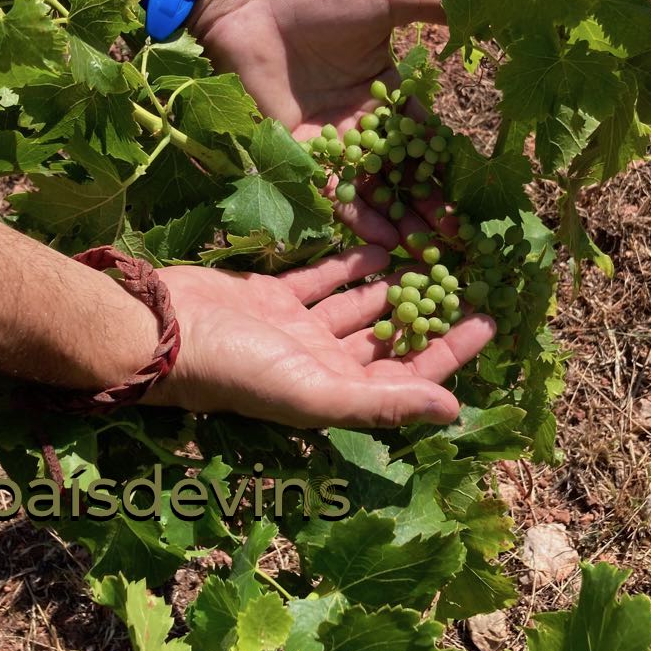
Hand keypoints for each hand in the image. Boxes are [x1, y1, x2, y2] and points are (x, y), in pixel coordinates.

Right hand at [141, 246, 494, 427]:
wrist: (161, 332)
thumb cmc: (237, 371)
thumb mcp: (314, 394)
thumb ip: (384, 403)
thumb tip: (452, 410)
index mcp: (337, 394)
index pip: (409, 375)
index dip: (451, 351)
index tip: (490, 319)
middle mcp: (322, 366)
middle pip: (389, 339)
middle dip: (428, 311)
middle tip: (468, 275)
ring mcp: (296, 331)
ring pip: (358, 306)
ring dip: (393, 283)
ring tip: (432, 251)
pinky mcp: (273, 298)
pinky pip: (322, 278)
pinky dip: (349, 262)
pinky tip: (380, 240)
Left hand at [194, 0, 457, 254]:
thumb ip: (438, 4)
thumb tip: (491, 11)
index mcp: (383, 89)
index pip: (421, 137)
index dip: (445, 166)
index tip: (470, 195)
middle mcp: (357, 119)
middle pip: (398, 173)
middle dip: (425, 205)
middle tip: (453, 237)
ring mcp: (325, 139)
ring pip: (368, 188)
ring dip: (395, 218)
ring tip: (423, 247)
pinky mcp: (294, 151)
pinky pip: (330, 190)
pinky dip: (355, 215)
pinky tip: (383, 238)